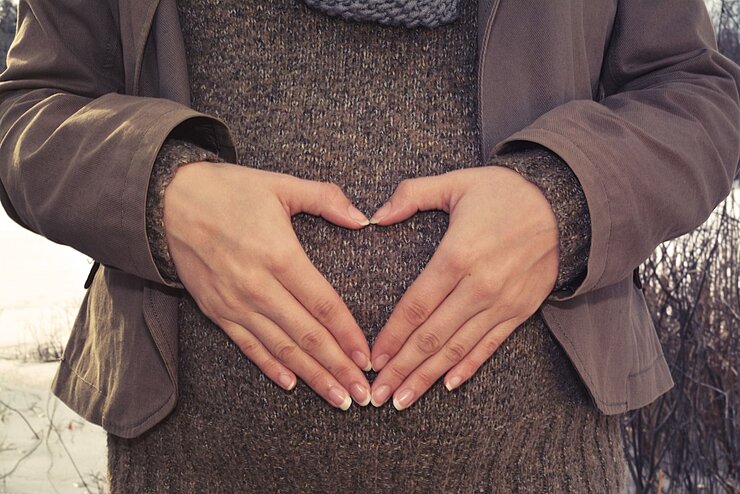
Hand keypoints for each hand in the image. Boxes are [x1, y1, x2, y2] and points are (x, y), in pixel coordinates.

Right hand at [163, 161, 372, 409]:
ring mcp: (235, 303)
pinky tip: (291, 383)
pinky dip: (271, 366)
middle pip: (307, 336)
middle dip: (338, 368)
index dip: (348, 334)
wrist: (166, 202)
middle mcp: (258, 287)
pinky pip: (248, 346)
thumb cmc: (227, 190)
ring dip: (312, 376)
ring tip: (337, 397)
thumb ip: (325, 198)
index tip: (367, 357)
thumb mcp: (279, 184)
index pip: (323, 304)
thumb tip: (363, 218)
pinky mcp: (216, 311)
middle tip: (362, 393)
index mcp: (280, 255)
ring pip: (281, 348)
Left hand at [368, 165, 559, 409]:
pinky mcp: (521, 311)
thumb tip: (373, 216)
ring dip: (427, 377)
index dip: (392, 335)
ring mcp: (502, 303)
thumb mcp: (457, 183)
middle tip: (377, 394)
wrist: (567, 204)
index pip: (416, 306)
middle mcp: (479, 286)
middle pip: (432, 337)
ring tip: (402, 400)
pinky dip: (467, 367)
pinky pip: (489, 346)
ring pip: (457, 349)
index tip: (372, 358)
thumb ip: (411, 195)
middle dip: (402, 368)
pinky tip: (447, 385)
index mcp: (457, 256)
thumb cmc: (506, 192)